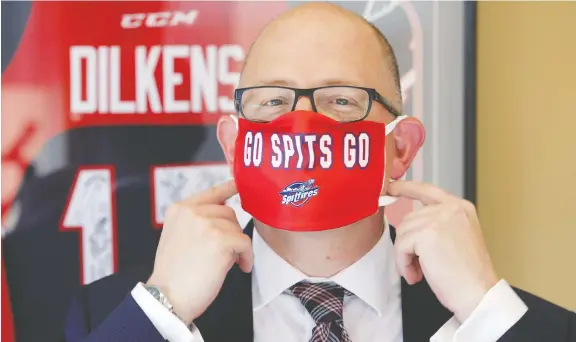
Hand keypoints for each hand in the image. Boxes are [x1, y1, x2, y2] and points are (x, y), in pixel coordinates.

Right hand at [146, 180, 252, 323]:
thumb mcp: (177, 238)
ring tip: (228, 264)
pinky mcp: (221, 239)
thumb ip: (195, 223)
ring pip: (237, 228)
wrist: (167, 297)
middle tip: (225, 253)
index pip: (210, 193)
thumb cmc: (174, 276)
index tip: (238, 184)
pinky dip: (247, 257)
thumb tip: (222, 218)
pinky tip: (241, 267)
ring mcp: (206, 223)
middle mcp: (192, 212)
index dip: (227, 188)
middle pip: (228, 212)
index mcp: (179, 210)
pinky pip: (245, 243)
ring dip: (238, 247)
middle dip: (231, 232)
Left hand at [387, 180, 498, 322]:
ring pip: (402, 233)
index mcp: (461, 208)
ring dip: (406, 256)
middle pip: (409, 218)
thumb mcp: (457, 237)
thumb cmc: (468, 275)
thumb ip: (438, 223)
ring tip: (420, 272)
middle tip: (420, 266)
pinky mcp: (426, 234)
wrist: (479, 294)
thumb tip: (409, 221)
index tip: (392, 187)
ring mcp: (438, 219)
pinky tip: (417, 276)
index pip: (427, 190)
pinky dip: (403, 264)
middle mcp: (451, 208)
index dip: (406, 187)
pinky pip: (400, 247)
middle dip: (408, 244)